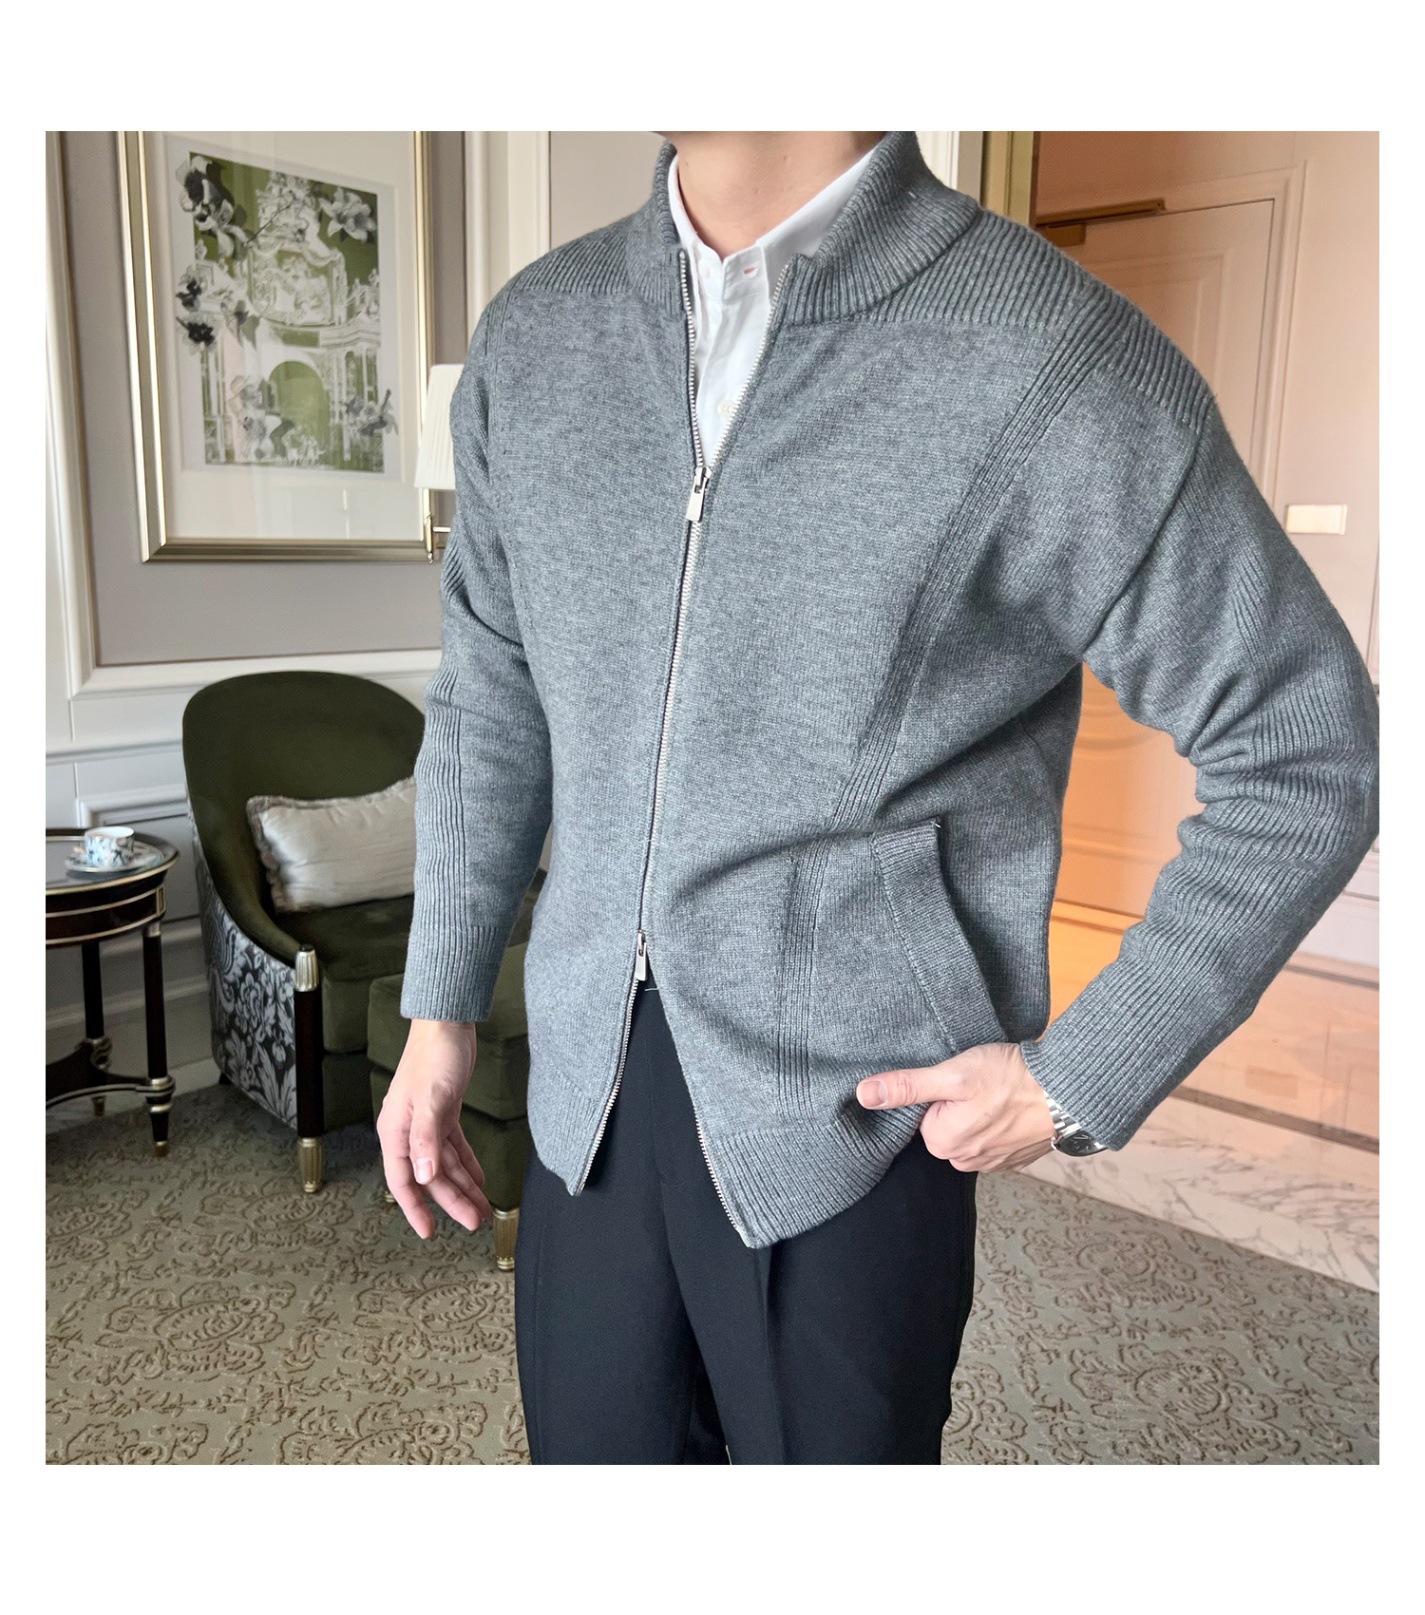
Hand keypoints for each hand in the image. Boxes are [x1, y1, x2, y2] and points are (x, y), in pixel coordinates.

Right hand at [376, 1018, 492, 1238]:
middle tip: (474, 1221)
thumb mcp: (432, 1098)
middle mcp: (409, 1130)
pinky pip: (454, 1147)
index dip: (415, 1208)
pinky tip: (479, 1179)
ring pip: (444, 1164)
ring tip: (481, 1207)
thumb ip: (426, 1139)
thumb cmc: (434, 1055)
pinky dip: (467, 1163)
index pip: (403, 1179)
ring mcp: (427, 1122)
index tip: (429, 1231)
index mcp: (396, 1130)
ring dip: (462, 1186)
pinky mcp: (444, 1112)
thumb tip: (425, 1177)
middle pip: (430, 1176)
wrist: (447, 1023)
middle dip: (451, 1201)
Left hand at [856, 1041, 1055, 1172]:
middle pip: (944, 1125)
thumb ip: (908, 1087)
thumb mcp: (951, 1075)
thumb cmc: (1009, 1079)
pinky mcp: (1015, 1157)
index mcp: (942, 1143)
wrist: (1067, 1091)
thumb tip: (864, 1095)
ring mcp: (993, 1162)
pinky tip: (1011, 1103)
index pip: (922, 1115)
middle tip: (979, 1083)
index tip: (956, 1080)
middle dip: (956, 1103)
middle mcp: (965, 1160)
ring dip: (979, 1112)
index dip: (937, 1092)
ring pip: (969, 1131)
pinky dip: (999, 1121)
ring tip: (997, 1091)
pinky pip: (993, 1138)